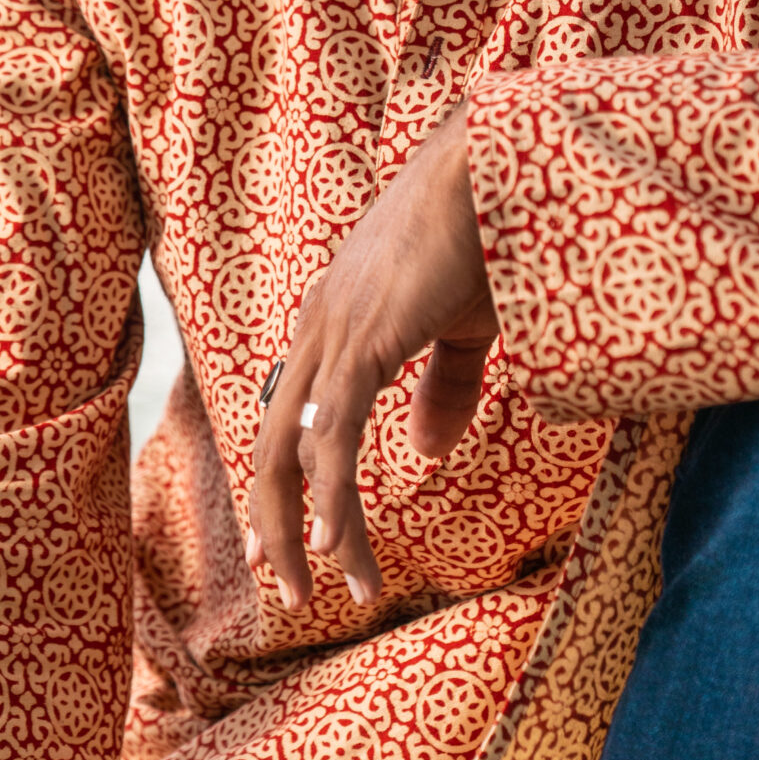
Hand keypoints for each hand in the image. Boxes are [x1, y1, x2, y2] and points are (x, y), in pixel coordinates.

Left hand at [247, 104, 497, 610]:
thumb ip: (441, 391)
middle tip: (288, 589)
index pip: (286, 421)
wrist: (485, 170)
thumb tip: (425, 454)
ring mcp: (334, 336)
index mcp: (331, 326)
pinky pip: (336, 433)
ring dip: (312, 528)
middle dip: (273, 523)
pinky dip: (332, 495)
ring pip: (301, 454)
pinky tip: (335, 541)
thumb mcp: (461, 330)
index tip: (279, 545)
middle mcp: (316, 332)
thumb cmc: (481, 238)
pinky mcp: (364, 341)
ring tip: (334, 583)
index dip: (278, 486)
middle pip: (272, 448)